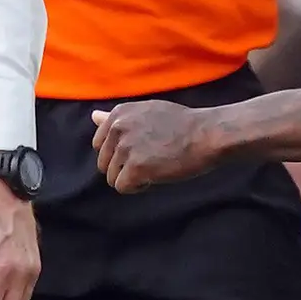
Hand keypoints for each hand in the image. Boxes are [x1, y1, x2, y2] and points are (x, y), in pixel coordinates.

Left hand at [90, 100, 217, 192]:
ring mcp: (125, 148)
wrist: (207, 134)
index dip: (120, 154)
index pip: (100, 145)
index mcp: (118, 114)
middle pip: (104, 163)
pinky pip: (123, 187)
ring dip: (132, 178)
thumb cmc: (182, 124)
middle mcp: (117, 128)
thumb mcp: (146, 112)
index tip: (142, 151)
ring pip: (112, 177)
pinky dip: (139, 187)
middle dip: (124, 168)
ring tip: (156, 167)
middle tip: (151, 160)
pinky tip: (156, 176)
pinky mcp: (135, 167)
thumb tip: (93, 116)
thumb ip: (118, 118)